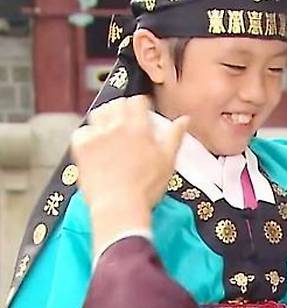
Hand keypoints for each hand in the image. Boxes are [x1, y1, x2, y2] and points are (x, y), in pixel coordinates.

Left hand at [71, 96, 187, 251]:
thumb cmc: (147, 187)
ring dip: (106, 118)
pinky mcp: (81, 148)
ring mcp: (96, 136)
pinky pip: (81, 131)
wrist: (119, 206)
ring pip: (98, 113)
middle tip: (128, 123)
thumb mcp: (168, 161)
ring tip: (112, 131)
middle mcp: (116, 126)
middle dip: (124, 109)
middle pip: (117, 103)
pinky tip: (96, 144)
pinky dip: (88, 134)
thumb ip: (175, 136)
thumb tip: (184, 119)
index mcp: (139, 128)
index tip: (144, 114)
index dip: (142, 106)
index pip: (138, 101)